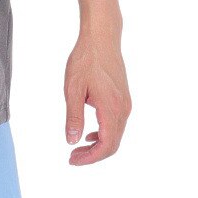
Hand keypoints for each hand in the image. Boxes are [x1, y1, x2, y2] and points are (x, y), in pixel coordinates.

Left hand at [63, 29, 131, 164]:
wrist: (102, 38)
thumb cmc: (86, 59)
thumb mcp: (73, 88)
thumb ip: (74, 116)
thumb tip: (72, 141)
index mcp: (111, 108)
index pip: (105, 146)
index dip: (89, 158)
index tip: (72, 159)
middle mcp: (123, 109)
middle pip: (112, 144)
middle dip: (93, 155)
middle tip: (73, 157)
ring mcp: (125, 104)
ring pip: (115, 135)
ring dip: (98, 145)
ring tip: (78, 147)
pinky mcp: (123, 98)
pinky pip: (116, 124)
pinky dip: (104, 133)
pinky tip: (90, 132)